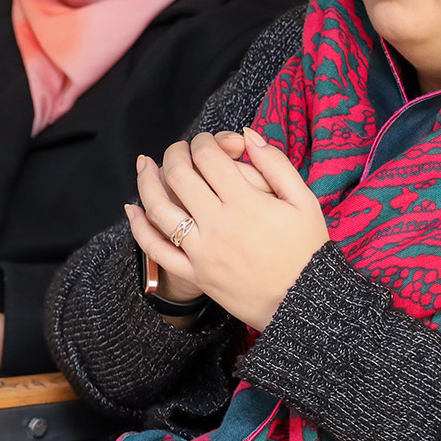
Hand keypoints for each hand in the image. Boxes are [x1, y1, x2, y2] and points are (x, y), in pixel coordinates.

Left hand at [125, 126, 328, 330]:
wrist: (304, 305)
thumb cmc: (307, 251)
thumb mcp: (304, 202)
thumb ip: (276, 164)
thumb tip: (248, 134)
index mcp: (246, 203)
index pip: (209, 157)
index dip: (203, 141)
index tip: (205, 141)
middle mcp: (218, 224)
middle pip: (180, 176)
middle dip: (175, 154)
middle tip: (179, 149)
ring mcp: (202, 251)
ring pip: (160, 209)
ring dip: (147, 182)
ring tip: (144, 165)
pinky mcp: (196, 274)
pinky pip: (158, 250)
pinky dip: (140, 229)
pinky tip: (133, 210)